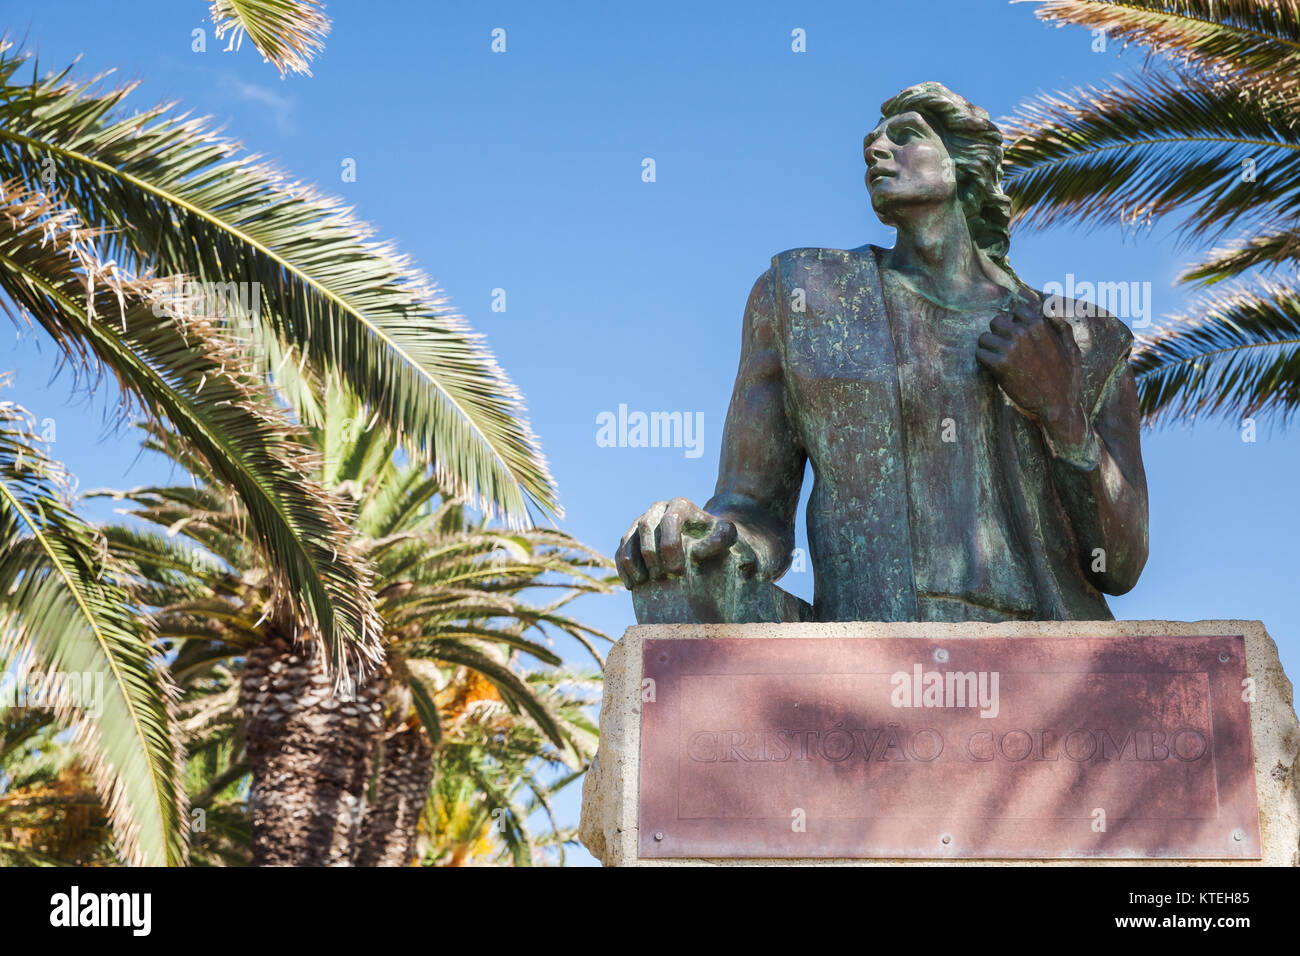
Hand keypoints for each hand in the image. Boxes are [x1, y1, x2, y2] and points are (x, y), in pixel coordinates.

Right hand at [615, 497, 757, 588]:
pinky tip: (631, 585)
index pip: (671, 521)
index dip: (671, 546)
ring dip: (632, 561)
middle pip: (646, 527)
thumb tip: (697, 551)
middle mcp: (658, 508)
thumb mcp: (726, 536)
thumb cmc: (716, 537)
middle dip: (651, 554)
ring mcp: (642, 520)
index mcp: (680, 505)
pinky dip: (623, 567)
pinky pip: (620, 549)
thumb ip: (722, 539)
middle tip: (662, 577)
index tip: (678, 571)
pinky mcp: (631, 535)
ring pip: (629, 538)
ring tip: (642, 582)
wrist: (703, 536)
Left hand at [976, 290, 1087, 446]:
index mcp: (1040, 325)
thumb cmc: (1067, 379)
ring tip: (997, 360)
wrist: (1058, 405)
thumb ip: (1062, 327)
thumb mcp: (1072, 349)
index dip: (1015, 323)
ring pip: (984, 337)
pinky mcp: (1000, 365)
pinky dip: (983, 361)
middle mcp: (1023, 332)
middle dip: (998, 334)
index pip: (1016, 310)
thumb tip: (1051, 311)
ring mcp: (1011, 348)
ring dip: (988, 348)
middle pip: (996, 321)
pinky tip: (993, 369)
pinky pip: (979, 354)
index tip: (1017, 336)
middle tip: (1004, 349)